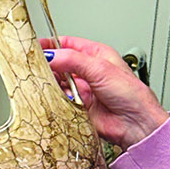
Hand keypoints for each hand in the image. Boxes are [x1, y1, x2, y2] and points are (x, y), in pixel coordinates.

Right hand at [41, 37, 169, 150]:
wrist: (135, 124)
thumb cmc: (131, 95)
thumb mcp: (100, 69)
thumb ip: (73, 60)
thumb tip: (51, 55)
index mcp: (96, 55)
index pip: (68, 44)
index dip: (51, 44)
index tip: (35, 46)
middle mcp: (88, 72)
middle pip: (59, 63)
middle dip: (48, 64)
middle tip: (34, 65)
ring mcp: (81, 89)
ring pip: (57, 82)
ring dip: (50, 82)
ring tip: (42, 80)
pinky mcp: (77, 106)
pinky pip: (59, 99)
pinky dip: (53, 98)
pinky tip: (51, 96)